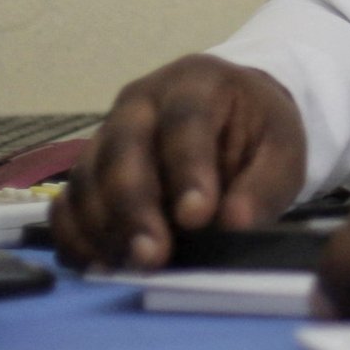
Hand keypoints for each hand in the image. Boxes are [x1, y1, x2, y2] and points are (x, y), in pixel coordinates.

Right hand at [49, 54, 306, 270]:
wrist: (230, 117)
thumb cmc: (256, 131)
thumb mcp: (282, 148)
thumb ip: (263, 184)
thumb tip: (232, 223)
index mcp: (195, 82)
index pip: (186, 121)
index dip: (187, 170)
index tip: (196, 217)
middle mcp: (140, 103)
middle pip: (123, 148)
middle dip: (133, 207)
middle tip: (151, 256)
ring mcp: (106, 133)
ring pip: (87, 177)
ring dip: (103, 228)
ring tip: (129, 267)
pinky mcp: (88, 169)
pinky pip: (66, 202)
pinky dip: (73, 236)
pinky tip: (97, 265)